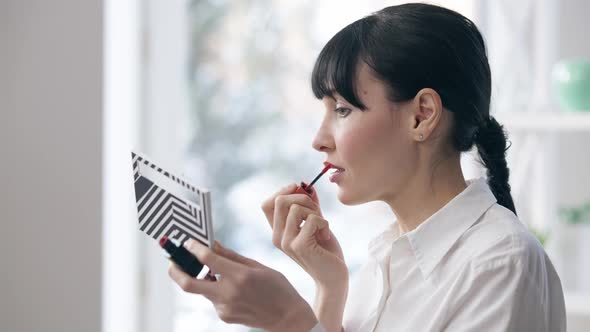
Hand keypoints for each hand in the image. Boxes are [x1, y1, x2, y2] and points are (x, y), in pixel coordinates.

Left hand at [168, 239, 317, 331]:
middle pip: (188, 283)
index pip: (207, 259)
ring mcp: (224, 307)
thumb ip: (231, 256)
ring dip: (202, 278)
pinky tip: (233, 288)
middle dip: (175, 270)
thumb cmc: (278, 288)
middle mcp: (228, 293)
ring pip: (202, 289)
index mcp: (239, 276)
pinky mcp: (224, 316)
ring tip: (213, 271)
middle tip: (171, 259)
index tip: (188, 242)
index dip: (193, 248)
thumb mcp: (258, 266)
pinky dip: (215, 289)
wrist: (287, 318)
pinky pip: (212, 298)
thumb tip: (212, 244)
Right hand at [261, 184, 348, 289]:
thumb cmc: (325, 251)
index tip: (299, 191)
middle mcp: (278, 237)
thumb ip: (309, 207)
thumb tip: (307, 187)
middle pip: (279, 200)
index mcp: (278, 232)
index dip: (282, 192)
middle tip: (316, 211)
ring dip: (315, 212)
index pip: (267, 204)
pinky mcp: (299, 246)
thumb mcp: (316, 224)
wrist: (334, 278)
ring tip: (322, 226)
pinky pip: (312, 219)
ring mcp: (287, 242)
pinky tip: (326, 235)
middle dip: (303, 198)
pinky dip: (324, 222)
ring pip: (296, 208)